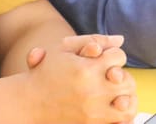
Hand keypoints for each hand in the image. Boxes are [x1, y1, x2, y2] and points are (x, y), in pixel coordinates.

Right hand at [21, 35, 135, 122]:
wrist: (28, 103)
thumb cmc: (45, 73)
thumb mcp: (64, 49)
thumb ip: (93, 40)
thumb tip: (121, 38)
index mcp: (86, 69)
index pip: (118, 56)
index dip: (115, 55)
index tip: (108, 60)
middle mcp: (92, 92)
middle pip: (127, 80)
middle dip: (123, 77)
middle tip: (113, 77)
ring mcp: (93, 112)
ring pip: (127, 104)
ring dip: (126, 97)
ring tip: (117, 93)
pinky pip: (120, 122)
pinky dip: (122, 116)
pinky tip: (114, 107)